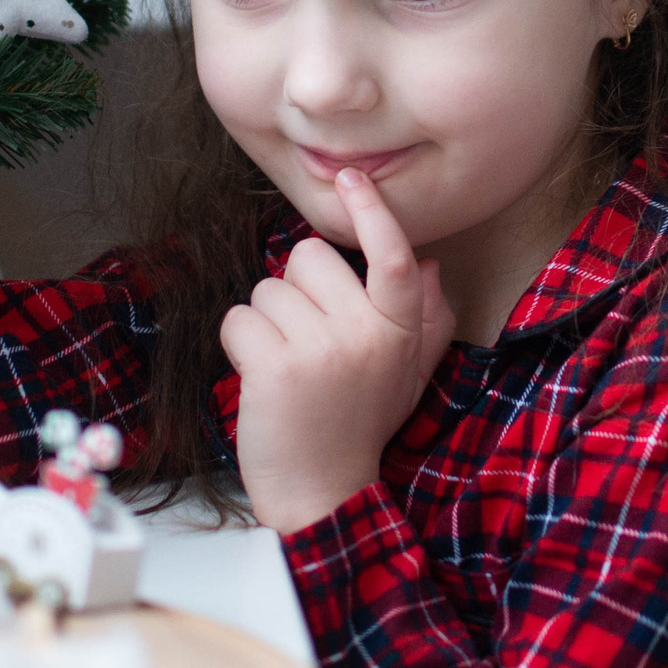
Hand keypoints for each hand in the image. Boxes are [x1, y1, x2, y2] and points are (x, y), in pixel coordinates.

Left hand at [218, 169, 456, 533]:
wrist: (322, 490)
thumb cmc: (358, 422)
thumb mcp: (405, 371)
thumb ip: (425, 318)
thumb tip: (428, 262)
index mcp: (399, 329)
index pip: (392, 256)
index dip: (372, 212)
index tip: (351, 177)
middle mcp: (366, 334)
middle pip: (307, 257)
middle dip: (295, 289)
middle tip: (307, 339)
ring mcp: (322, 350)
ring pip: (267, 289)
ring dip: (265, 323)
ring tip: (286, 367)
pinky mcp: (276, 368)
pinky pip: (239, 319)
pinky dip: (239, 345)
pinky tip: (261, 378)